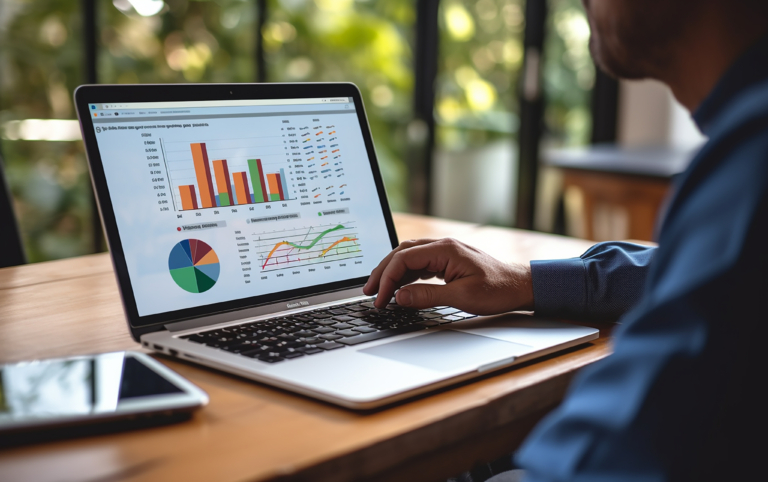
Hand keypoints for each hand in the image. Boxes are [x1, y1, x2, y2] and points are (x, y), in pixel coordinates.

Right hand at [362, 238, 533, 314]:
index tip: (380, 298)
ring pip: (408, 257)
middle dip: (383, 272)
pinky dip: (405, 275)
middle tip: (368, 292)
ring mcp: (445, 252)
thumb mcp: (461, 297)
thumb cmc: (498, 290)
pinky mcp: (447, 261)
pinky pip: (419, 264)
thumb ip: (427, 296)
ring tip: (378, 290)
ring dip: (392, 273)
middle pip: (401, 253)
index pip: (404, 259)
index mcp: (445, 249)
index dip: (388, 279)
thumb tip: (399, 297)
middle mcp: (442, 246)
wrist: (521, 286)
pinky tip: (398, 287)